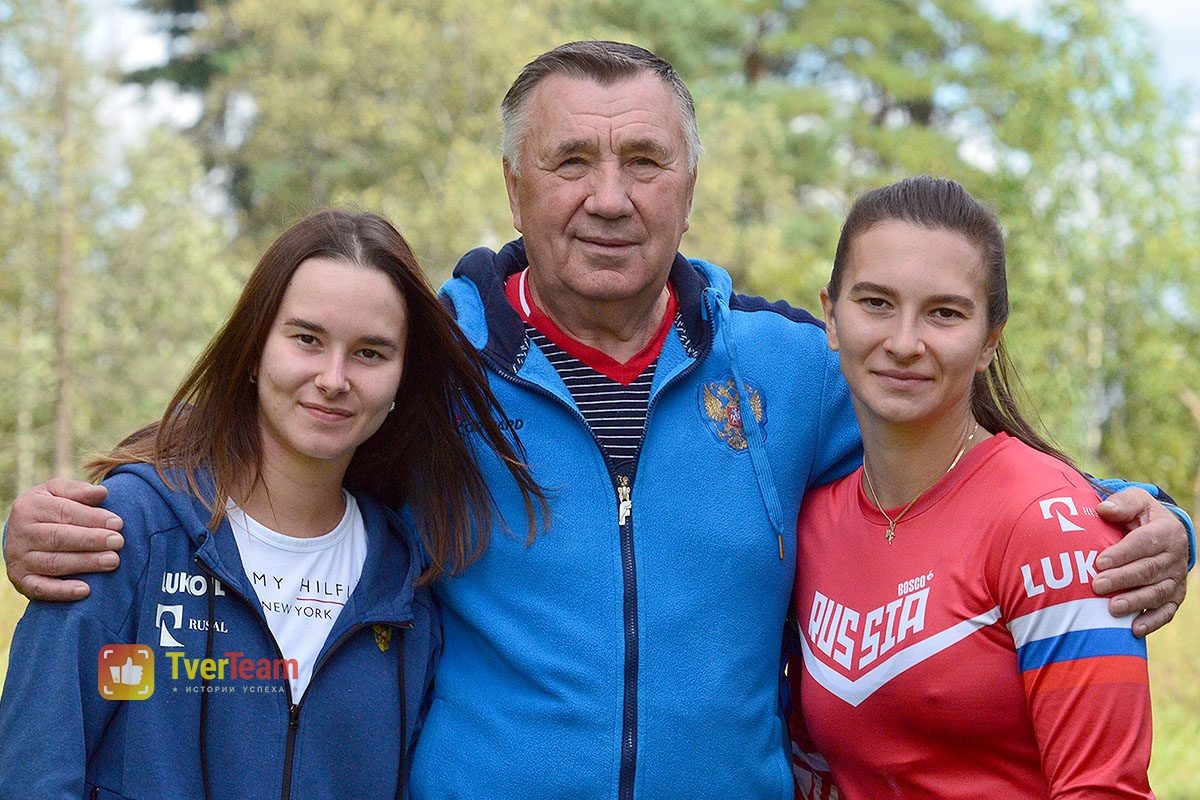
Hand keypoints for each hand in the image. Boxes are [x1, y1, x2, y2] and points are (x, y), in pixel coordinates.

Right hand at [4, 478, 123, 600]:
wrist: (23, 534)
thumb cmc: (51, 509)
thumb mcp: (59, 492)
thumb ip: (79, 491)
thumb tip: (102, 493)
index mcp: (29, 506)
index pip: (64, 511)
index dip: (92, 518)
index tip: (118, 524)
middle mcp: (21, 533)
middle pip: (59, 537)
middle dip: (92, 540)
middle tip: (119, 542)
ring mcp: (18, 559)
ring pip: (54, 563)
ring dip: (85, 563)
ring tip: (113, 561)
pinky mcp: (21, 581)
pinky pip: (41, 588)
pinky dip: (62, 591)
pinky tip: (86, 590)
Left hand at [1092, 487, 1188, 636]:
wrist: (1164, 534)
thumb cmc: (1141, 516)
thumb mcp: (1136, 501)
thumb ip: (1122, 502)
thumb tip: (1103, 509)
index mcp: (1167, 531)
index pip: (1144, 543)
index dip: (1122, 554)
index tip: (1099, 562)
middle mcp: (1175, 557)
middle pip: (1149, 570)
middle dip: (1122, 579)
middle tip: (1097, 586)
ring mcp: (1176, 579)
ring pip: (1157, 593)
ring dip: (1135, 602)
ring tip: (1112, 609)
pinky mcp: (1175, 596)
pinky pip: (1166, 612)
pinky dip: (1151, 621)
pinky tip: (1133, 629)